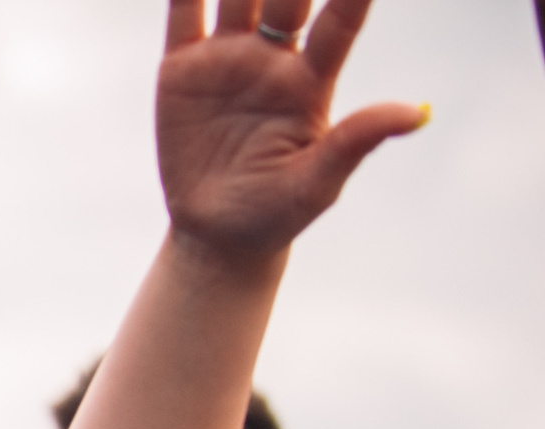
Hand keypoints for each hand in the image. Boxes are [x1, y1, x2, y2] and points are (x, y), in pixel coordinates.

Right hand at [154, 0, 424, 263]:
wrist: (217, 233)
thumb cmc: (277, 211)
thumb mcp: (319, 183)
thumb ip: (358, 140)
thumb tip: (418, 113)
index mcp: (311, 81)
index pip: (339, 22)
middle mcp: (274, 58)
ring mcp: (229, 59)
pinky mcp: (183, 70)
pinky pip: (184, 14)